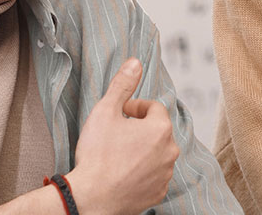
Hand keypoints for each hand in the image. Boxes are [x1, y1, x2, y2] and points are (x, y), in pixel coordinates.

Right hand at [64, 58, 177, 214]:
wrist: (91, 198)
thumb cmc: (97, 156)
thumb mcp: (105, 111)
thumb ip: (122, 85)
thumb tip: (135, 63)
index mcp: (161, 128)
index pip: (153, 107)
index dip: (133, 108)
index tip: (119, 115)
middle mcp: (170, 151)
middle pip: (156, 130)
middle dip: (139, 129)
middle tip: (115, 135)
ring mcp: (165, 174)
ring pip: (156, 152)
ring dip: (141, 150)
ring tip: (117, 155)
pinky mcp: (158, 192)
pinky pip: (153, 174)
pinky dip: (141, 171)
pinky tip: (122, 172)